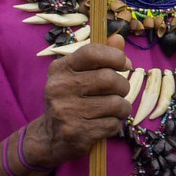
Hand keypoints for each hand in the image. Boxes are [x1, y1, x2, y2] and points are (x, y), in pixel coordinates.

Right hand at [27, 43, 131, 168]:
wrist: (51, 137)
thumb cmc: (72, 99)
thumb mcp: (80, 74)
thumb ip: (101, 56)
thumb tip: (119, 38)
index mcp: (60, 69)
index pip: (91, 52)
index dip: (115, 56)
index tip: (125, 65)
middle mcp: (59, 88)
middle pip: (109, 79)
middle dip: (123, 86)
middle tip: (119, 91)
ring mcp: (66, 112)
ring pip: (115, 103)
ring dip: (122, 107)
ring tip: (113, 109)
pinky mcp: (76, 133)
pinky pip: (112, 124)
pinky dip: (114, 124)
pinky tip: (103, 124)